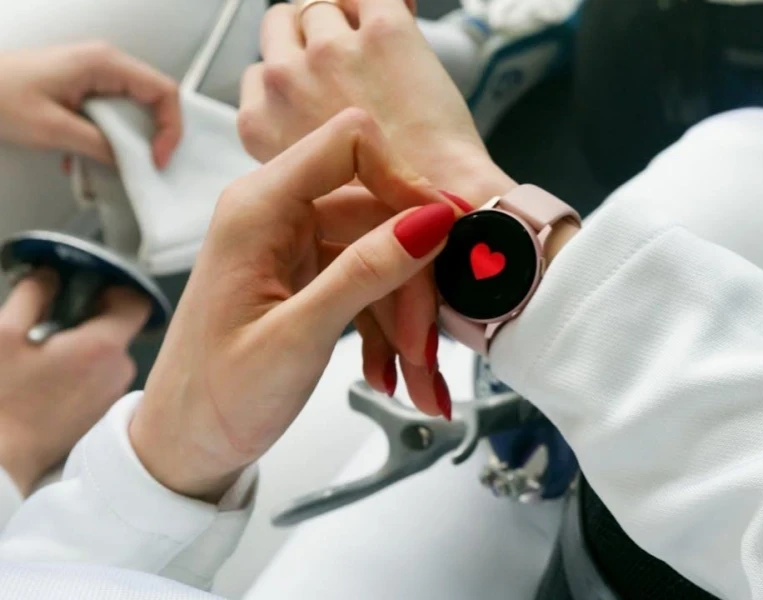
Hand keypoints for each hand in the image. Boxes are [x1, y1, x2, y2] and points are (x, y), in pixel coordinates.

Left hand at [0, 42, 181, 167]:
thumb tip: (130, 163)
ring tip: (112, 163)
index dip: (170, 128)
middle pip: (152, 101)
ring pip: (132, 111)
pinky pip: (111, 114)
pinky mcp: (81, 88)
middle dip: (152, 137)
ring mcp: (93, 75)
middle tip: (143, 165)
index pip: (163, 92)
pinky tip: (87, 157)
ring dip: (127, 142)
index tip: (157, 157)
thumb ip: (99, 146)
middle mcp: (104, 65)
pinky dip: (107, 139)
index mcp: (104, 64)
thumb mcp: (53, 129)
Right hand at [0, 271, 150, 495]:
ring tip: (44, 356)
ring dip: (82, 345)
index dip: (115, 288)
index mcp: (102, 347)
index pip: (138, 302)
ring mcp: (113, 392)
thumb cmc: (1, 402)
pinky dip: (82, 368)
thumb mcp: (3, 334)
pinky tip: (49, 379)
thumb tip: (51, 275)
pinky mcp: (103, 409)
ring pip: (108, 352)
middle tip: (50, 323)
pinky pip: (101, 375)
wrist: (2, 458)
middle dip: (89, 318)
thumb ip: (32, 293)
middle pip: (119, 326)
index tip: (88, 289)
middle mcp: (119, 369)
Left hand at [131, 110, 458, 501]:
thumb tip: (430, 221)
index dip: (404, 178)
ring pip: (382, 251)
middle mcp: (275, 214)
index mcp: (257, 209)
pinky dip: (388, 325)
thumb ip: (365, 273)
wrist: (187, 444)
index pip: (349, 142)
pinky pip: (369, 280)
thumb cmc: (216, 397)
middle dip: (414, 279)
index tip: (443, 230)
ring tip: (415, 376)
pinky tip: (391, 370)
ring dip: (407, 314)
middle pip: (377, 211)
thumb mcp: (298, 337)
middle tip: (427, 343)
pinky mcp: (307, 274)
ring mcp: (293, 245)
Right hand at [239, 0, 515, 203]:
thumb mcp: (315, 185)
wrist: (445, 205)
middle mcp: (284, 81)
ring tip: (379, 48)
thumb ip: (300, 140)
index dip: (295, 74)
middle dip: (311, 38)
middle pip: (282, 25)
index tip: (322, 86)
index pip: (259, 72)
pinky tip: (399, 17)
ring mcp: (331, 52)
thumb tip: (316, 116)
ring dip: (347, 20)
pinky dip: (383, 3)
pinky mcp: (384, 32)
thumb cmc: (389, 208)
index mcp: (259, 123)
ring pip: (322, 6)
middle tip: (348, 60)